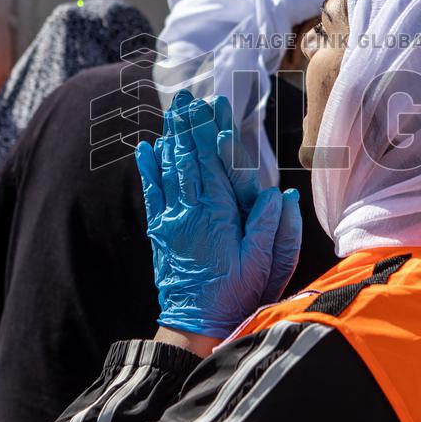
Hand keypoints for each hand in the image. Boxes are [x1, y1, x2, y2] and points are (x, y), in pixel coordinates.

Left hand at [136, 91, 286, 337]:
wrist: (194, 322)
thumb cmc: (233, 293)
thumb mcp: (260, 263)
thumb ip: (266, 226)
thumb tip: (274, 192)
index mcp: (216, 214)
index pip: (210, 163)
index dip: (208, 132)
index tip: (209, 107)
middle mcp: (189, 211)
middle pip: (186, 159)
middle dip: (186, 127)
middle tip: (186, 99)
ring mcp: (171, 220)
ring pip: (168, 170)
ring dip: (170, 140)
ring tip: (170, 114)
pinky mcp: (160, 231)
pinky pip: (153, 193)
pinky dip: (149, 169)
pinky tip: (146, 149)